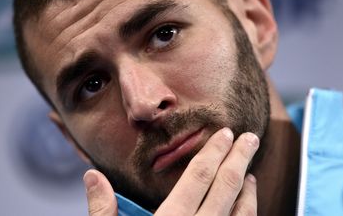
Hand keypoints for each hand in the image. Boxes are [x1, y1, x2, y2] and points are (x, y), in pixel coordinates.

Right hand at [84, 128, 259, 215]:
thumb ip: (103, 211)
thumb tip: (92, 176)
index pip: (198, 178)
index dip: (213, 154)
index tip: (226, 135)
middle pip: (225, 189)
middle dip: (238, 161)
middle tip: (250, 138)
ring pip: (241, 215)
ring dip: (247, 191)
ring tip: (249, 173)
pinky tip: (246, 210)